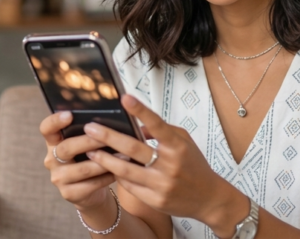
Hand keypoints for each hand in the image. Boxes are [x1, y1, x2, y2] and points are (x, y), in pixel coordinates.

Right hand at [39, 111, 116, 209]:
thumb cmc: (89, 159)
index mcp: (53, 142)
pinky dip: (106, 177)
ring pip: (81, 169)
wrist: (90, 191)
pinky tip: (119, 172)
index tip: (70, 114)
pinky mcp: (68, 193)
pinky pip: (90, 184)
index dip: (55, 121)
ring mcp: (58, 178)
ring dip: (104, 162)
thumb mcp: (85, 145)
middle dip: (88, 142)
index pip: (46, 129)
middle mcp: (51, 160)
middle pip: (66, 148)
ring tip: (123, 155)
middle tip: (107, 137)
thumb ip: (89, 133)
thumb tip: (108, 120)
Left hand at [83, 94, 243, 232]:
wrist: (209, 199)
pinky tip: (106, 168)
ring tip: (90, 151)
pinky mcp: (155, 200)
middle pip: (133, 148)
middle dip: (108, 137)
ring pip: (125, 170)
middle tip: (90, 128)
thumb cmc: (194, 165)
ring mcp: (161, 184)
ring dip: (105, 160)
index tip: (125, 98)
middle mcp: (169, 164)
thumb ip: (162, 131)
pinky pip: (130, 186)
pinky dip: (117, 176)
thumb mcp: (184, 142)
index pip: (157, 125)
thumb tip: (136, 125)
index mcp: (178, 146)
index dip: (141, 111)